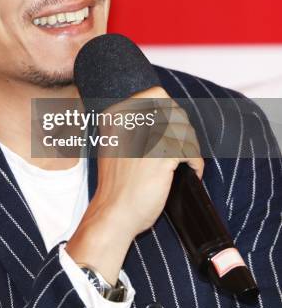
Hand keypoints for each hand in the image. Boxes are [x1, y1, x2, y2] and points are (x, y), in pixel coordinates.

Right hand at [66, 86, 203, 284]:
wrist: (113, 213)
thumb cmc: (116, 184)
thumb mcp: (115, 145)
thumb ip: (134, 126)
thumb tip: (167, 113)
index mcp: (117, 115)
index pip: (156, 94)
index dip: (172, 109)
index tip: (174, 126)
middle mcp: (130, 120)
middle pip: (175, 111)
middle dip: (185, 130)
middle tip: (183, 150)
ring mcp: (146, 137)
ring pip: (185, 130)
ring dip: (191, 148)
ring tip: (187, 163)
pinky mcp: (161, 156)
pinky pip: (190, 151)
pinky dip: (196, 163)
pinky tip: (191, 172)